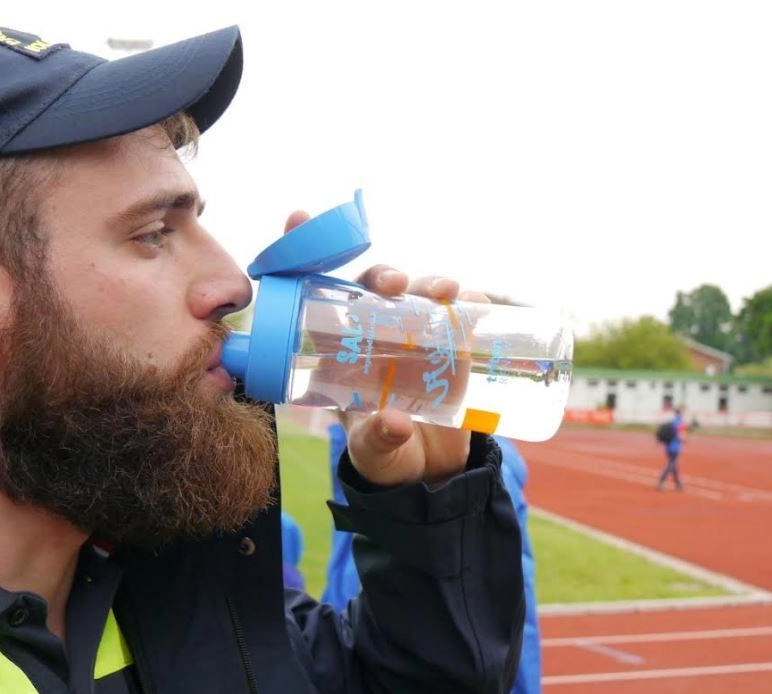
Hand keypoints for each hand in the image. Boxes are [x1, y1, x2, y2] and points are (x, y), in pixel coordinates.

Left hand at [281, 211, 484, 487]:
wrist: (429, 472)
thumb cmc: (385, 453)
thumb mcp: (373, 451)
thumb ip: (378, 439)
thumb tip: (394, 422)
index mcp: (341, 348)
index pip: (318, 295)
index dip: (305, 252)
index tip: (298, 217)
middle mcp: (378, 333)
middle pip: (375, 287)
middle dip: (383, 274)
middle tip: (392, 284)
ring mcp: (418, 335)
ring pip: (420, 293)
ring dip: (430, 282)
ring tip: (442, 291)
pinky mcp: (455, 345)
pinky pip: (462, 313)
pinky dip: (469, 302)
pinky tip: (474, 302)